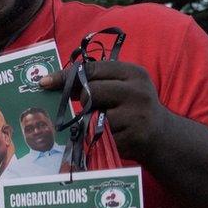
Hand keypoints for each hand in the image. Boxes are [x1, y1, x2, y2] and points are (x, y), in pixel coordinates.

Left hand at [39, 60, 169, 161]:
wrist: (163, 136)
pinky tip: (111, 137)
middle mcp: (138, 91)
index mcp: (133, 73)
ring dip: (91, 122)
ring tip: (103, 123)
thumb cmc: (132, 109)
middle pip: (92, 91)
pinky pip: (102, 137)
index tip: (44, 83)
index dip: (66, 76)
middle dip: (82, 101)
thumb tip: (52, 83)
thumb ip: (95, 82)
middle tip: (84, 108)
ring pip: (95, 116)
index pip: (92, 69)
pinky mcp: (135, 137)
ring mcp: (138, 115)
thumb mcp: (121, 88)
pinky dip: (99, 138)